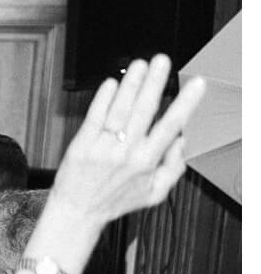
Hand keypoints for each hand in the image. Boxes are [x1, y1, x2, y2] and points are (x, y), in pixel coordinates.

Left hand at [48, 53, 205, 225]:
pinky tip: (112, 83)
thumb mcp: (154, 194)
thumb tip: (182, 140)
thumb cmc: (114, 201)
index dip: (185, 103)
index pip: (171, 126)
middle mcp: (126, 152)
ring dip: (131, 84)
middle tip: (162, 61)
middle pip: (144, 111)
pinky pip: (94, 117)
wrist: (77, 212)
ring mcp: (103, 147)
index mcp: (147, 161)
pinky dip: (103, 99)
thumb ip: (174, 168)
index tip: (196, 84)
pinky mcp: (81, 144)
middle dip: (155, 83)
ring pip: (120, 110)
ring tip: (140, 65)